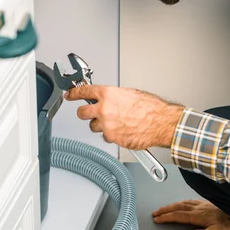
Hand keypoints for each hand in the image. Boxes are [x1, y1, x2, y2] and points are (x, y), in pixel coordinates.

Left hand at [64, 85, 184, 149]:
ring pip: (93, 126)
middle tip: (89, 113)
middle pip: (82, 112)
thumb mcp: (131, 94)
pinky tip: (123, 130)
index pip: (83, 91)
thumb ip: (115, 97)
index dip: (74, 93)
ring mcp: (106, 125)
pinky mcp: (111, 138)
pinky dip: (112, 134)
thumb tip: (110, 98)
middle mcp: (104, 109)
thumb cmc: (151, 108)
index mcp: (108, 94)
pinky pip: (106, 136)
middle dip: (84, 113)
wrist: (160, 123)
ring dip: (101, 125)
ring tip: (116, 123)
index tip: (69, 95)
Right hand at [153, 200, 229, 229]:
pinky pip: (191, 200)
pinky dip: (183, 202)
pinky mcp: (209, 203)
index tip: (157, 218)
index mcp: (198, 215)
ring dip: (173, 205)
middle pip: (178, 207)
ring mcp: (204, 204)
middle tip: (156, 212)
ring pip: (184, 202)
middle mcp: (199, 207)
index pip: (178, 215)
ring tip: (165, 208)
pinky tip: (184, 202)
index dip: (166, 217)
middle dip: (166, 210)